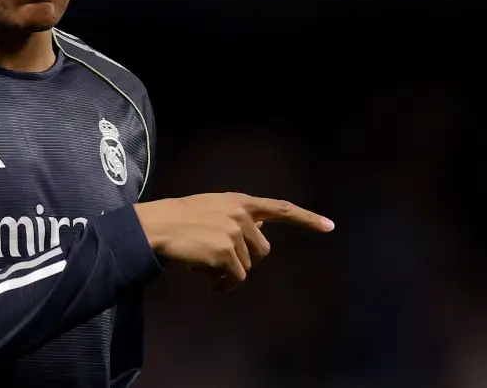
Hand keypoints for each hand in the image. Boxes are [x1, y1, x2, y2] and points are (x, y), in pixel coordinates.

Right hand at [133, 193, 332, 290]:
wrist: (156, 227)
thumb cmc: (179, 219)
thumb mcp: (213, 209)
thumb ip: (238, 217)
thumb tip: (262, 231)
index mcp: (239, 202)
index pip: (280, 209)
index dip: (307, 218)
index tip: (330, 226)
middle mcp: (242, 215)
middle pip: (262, 251)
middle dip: (246, 261)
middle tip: (220, 265)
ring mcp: (235, 233)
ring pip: (246, 267)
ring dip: (228, 273)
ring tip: (204, 265)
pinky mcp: (226, 252)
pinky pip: (234, 279)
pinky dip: (223, 286)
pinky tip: (208, 283)